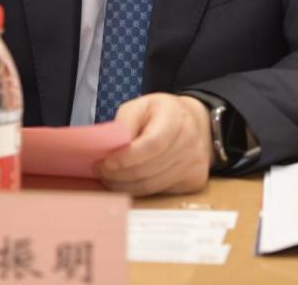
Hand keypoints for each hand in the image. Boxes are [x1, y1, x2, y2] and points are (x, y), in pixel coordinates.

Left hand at [97, 93, 211, 196]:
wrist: (197, 123)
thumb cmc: (162, 113)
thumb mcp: (140, 106)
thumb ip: (125, 125)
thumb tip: (109, 150)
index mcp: (175, 118)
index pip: (152, 144)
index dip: (126, 158)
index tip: (105, 163)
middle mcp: (190, 143)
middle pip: (149, 169)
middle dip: (119, 175)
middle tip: (100, 172)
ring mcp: (194, 165)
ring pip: (152, 186)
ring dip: (125, 186)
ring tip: (109, 179)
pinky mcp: (194, 182)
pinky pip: (160, 192)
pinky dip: (140, 190)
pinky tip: (128, 182)